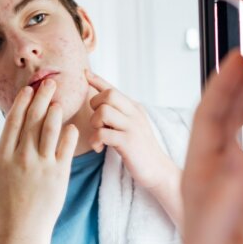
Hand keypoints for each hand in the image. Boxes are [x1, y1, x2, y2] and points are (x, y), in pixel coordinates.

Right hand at [0, 80, 78, 237]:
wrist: (22, 230)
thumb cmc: (1, 208)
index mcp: (3, 156)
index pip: (13, 121)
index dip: (22, 102)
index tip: (28, 89)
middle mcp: (22, 157)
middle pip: (33, 119)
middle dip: (41, 97)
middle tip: (49, 82)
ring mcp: (42, 165)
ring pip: (49, 129)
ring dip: (55, 111)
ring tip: (59, 100)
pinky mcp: (59, 174)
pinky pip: (65, 147)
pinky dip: (68, 133)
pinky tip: (71, 125)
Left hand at [85, 69, 177, 189]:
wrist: (157, 169)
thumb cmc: (140, 149)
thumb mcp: (132, 126)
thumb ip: (119, 114)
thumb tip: (101, 104)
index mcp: (134, 108)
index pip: (112, 88)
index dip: (97, 80)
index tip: (85, 74)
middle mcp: (134, 113)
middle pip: (107, 95)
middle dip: (95, 106)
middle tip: (97, 122)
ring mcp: (132, 127)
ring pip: (103, 112)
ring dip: (94, 124)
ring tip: (99, 136)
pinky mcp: (128, 142)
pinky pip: (102, 133)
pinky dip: (95, 140)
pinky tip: (99, 148)